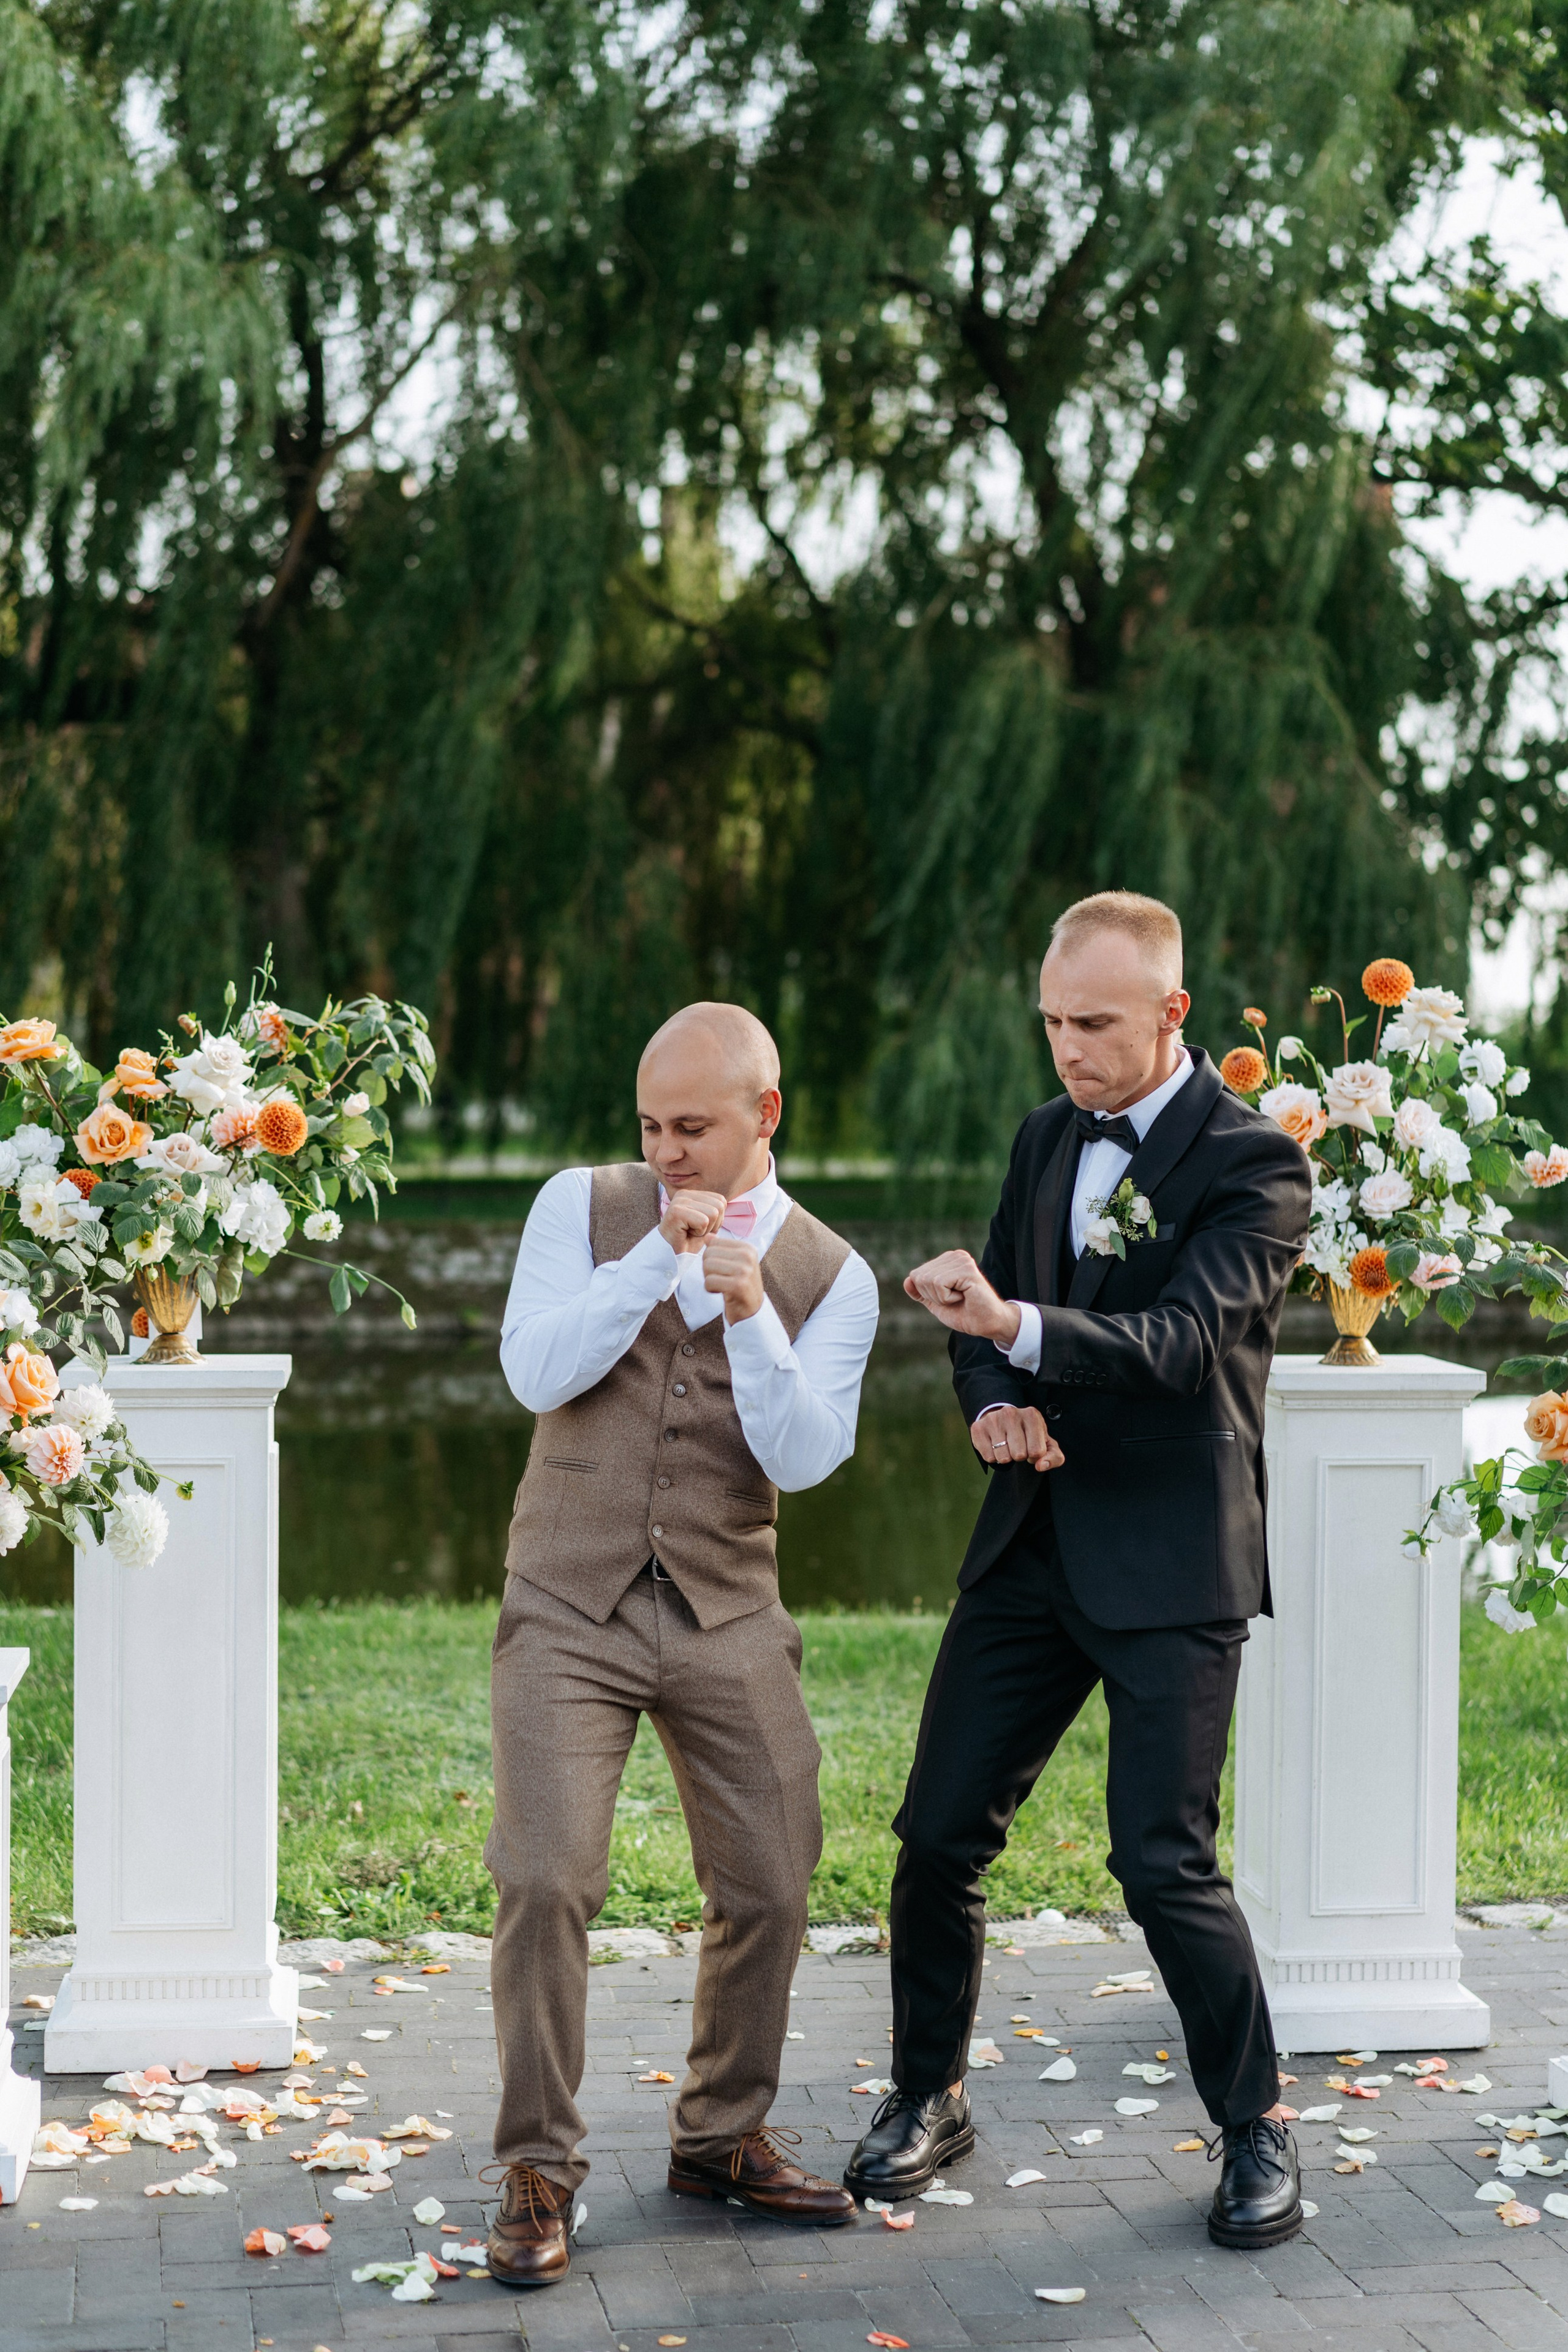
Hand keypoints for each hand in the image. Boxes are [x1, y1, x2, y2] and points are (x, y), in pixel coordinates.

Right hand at [660, 1187, 725, 1253]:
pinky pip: (703, 1222)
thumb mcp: (706, 1222)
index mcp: (692, 1194)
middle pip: (719, 1206)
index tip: (701, 1227)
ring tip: (691, 1232)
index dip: (717, 1219)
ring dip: (706, 1229)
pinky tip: (687, 1234)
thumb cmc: (688, 1240)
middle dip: (713, 1224)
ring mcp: (680, 1201)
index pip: (721, 1200)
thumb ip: (714, 1210)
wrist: (670, 1254)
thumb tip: (724, 1203)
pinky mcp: (677, 1211)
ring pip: (713, 1213)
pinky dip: (699, 1233)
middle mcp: (685, 1193)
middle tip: (696, 1231)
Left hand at [704, 1236, 764, 1323]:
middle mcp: (748, 1256)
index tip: (724, 1270)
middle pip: (708, 1254)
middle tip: (722, 1279)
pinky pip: (709, 1281)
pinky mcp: (738, 1285)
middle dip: (709, 1269)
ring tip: (722, 1285)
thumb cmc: (741, 1286)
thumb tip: (708, 1237)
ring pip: (707, 1266)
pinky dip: (710, 1289)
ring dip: (709, 1279)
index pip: (713, 1243)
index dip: (712, 1258)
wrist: (752, 1311)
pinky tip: (722, 1292)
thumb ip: (722, 1249)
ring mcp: (744, 1270)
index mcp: (747, 1248)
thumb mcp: (735, 1263)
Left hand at [904, 1249, 1022, 1343]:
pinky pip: (939, 1284)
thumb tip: (907, 1280)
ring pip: (928, 1280)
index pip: (916, 1275)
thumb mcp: (936, 1302)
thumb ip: (920, 1292)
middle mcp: (955, 1255)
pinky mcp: (967, 1269)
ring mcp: (962, 1260)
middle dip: (933, 1296)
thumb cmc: (964, 1313)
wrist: (986, 1324)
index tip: (948, 1298)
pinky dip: (947, 1298)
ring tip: (960, 1297)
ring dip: (941, 1298)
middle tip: (955, 1299)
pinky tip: (964, 1296)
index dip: (926, 1294)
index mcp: (947, 1260)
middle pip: (919, 1277)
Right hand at [972, 1406, 1061, 1473]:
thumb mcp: (1046, 1444)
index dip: (1034, 1455)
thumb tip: (1041, 1466)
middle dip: (1020, 1456)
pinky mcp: (978, 1428)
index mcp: (1031, 1415)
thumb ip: (1053, 1457)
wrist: (1002, 1420)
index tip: (1030, 1446)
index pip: (1037, 1451)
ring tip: (1006, 1445)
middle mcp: (1011, 1413)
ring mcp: (993, 1419)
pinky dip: (993, 1457)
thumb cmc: (1029, 1435)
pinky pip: (989, 1457)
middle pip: (1019, 1455)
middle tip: (1017, 1446)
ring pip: (1003, 1457)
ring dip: (1006, 1457)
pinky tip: (995, 1445)